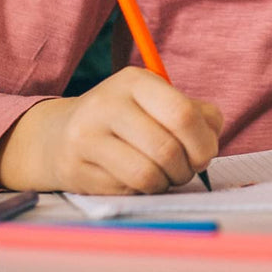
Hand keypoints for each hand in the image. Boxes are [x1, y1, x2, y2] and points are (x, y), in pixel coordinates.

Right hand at [0, 66, 222, 193]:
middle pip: (167, 148)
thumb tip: (212, 135)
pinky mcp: (76, 169)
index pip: (182, 113)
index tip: (206, 154)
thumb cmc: (126, 118)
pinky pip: (127, 189)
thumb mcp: (158, 101)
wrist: (59, 135)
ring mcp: (87, 137)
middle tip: (187, 170)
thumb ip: (196, 113)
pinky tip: (138, 179)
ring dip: (166, 182)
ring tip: (166, 175)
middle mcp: (107, 104)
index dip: (203, 141)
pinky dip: (143, 190)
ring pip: (147, 174)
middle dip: (187, 168)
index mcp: (134, 81)